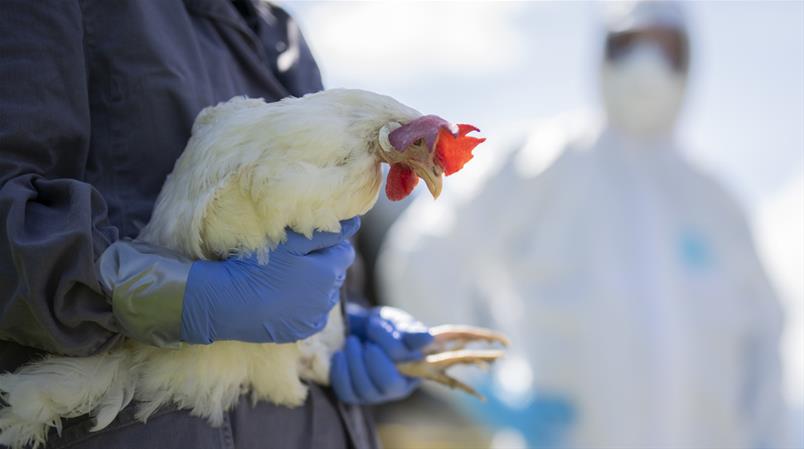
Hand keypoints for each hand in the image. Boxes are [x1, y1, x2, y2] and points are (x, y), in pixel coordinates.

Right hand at [180, 217, 360, 343]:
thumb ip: (326, 232)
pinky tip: (285, 300)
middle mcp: (328, 298)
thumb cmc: (259, 266)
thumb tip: (357, 222)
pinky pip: (312, 315)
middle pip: (335, 275)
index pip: (345, 253)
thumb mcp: (292, 242)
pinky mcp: (302, 332)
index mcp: (329, 273)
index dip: (329, 246)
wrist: (229, 303)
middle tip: (295, 261)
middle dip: (323, 266)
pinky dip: (305, 307)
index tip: (308, 244)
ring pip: (324, 296)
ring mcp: (315, 317)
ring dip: (315, 288)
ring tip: (288, 281)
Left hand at [330, 306, 433, 403]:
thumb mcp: (402, 324)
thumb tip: (427, 338)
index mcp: (414, 373)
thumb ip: (413, 333)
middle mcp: (396, 388)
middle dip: (373, 359)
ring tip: (352, 341)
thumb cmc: (388, 327)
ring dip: (355, 361)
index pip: (412, 367)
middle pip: (387, 385)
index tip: (376, 326)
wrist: (362, 328)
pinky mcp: (354, 394)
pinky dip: (340, 371)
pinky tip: (340, 354)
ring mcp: (375, 394)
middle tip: (365, 340)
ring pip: (365, 388)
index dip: (389, 351)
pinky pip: (346, 391)